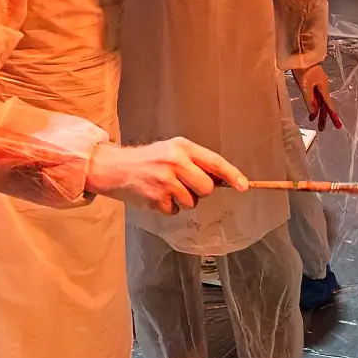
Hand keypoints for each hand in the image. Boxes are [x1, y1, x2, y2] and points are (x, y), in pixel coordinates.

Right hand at [86, 138, 248, 215]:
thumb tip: (223, 179)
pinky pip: (175, 211)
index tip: (243, 186)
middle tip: (184, 184)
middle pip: (206, 188)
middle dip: (200, 191)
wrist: (114, 168)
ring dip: (183, 200)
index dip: (232, 175)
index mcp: (182, 147)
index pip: (214, 162)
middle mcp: (174, 161)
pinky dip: (169, 207)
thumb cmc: (148, 161)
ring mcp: (164, 181)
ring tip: (166, 188)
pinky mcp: (155, 198)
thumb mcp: (172, 150)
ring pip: (192, 202)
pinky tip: (157, 195)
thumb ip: (196, 162)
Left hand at [292, 62, 341, 129]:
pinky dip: (314, 104)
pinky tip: (312, 107)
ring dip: (318, 111)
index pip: (329, 106)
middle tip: (322, 129)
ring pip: (320, 101)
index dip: (333, 116)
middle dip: (324, 117)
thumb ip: (309, 99)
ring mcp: (318, 84)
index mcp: (323, 89)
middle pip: (324, 105)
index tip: (338, 125)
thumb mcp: (305, 85)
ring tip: (314, 121)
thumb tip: (314, 112)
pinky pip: (316, 96)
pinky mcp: (313, 82)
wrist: (302, 54)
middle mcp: (322, 88)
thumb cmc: (304, 68)